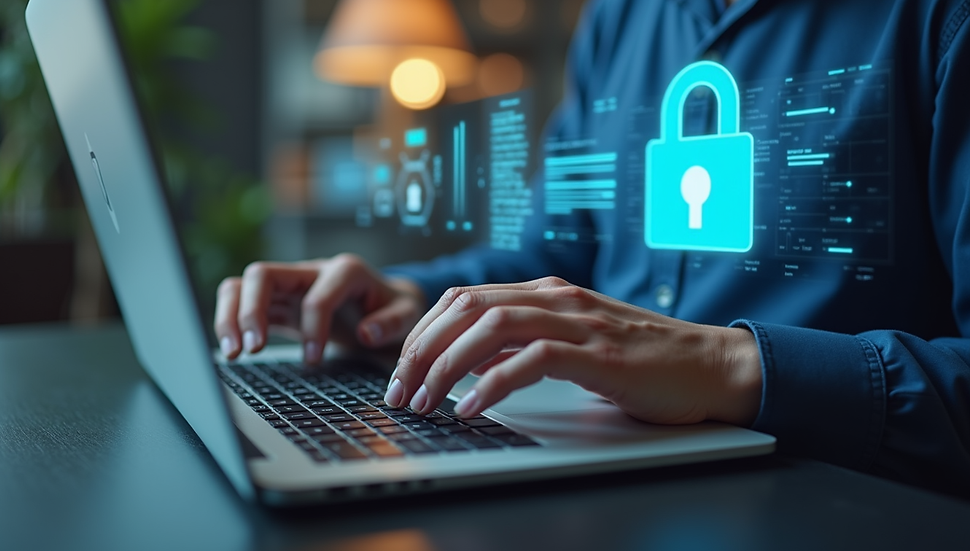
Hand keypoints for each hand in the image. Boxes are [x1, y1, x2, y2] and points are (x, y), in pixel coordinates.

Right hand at [214, 254, 425, 363]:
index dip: (311, 328)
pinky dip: (230, 322)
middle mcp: (311, 271)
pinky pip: (241, 302)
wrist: (387, 303)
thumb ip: (393, 322)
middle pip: (262, 275)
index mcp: (345, 271)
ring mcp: (290, 285)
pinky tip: (233, 350)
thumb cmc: (396, 308)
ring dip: (230, 316)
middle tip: (252, 349)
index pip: (316, 296)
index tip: (312, 360)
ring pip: (242, 285)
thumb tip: (366, 332)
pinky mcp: (278, 303)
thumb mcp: (408, 313)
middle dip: (251, 311)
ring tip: (233, 352)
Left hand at [385, 277, 761, 425]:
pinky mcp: (600, 354)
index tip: (402, 369)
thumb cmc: (640, 360)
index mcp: (545, 292)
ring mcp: (579, 322)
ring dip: (447, 365)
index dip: (423, 332)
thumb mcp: (571, 344)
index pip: (463, 298)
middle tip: (400, 389)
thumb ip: (523, 343)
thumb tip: (469, 363)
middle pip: (466, 307)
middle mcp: (556, 298)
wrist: (709, 365)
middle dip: (422, 348)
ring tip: (425, 400)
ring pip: (492, 326)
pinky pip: (533, 360)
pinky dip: (494, 382)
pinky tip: (472, 407)